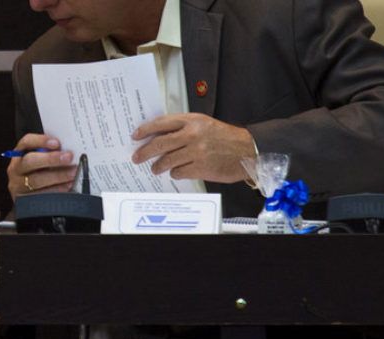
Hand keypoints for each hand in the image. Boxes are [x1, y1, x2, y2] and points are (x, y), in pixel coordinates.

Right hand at [6, 133, 77, 199]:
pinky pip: (41, 195)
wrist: (28, 199)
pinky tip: (68, 185)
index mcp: (19, 154)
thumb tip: (68, 148)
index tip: (57, 143)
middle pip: (30, 161)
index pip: (26, 142)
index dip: (41, 141)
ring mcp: (18, 186)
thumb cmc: (38, 174)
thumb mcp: (39, 160)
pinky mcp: (24, 201)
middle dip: (51, 159)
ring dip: (57, 176)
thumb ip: (50, 153)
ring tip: (73, 173)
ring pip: (36, 180)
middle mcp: (16, 169)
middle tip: (69, 157)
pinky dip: (56, 190)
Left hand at [131, 113, 256, 182]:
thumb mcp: (204, 124)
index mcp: (192, 120)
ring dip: (158, 166)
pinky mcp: (201, 167)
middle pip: (160, 143)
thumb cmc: (224, 137)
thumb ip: (183, 127)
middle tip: (137, 157)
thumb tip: (158, 135)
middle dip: (144, 152)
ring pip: (167, 160)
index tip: (136, 136)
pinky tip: (176, 172)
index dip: (145, 130)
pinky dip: (175, 173)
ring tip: (155, 168)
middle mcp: (193, 134)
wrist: (247, 150)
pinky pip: (178, 172)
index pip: (161, 123)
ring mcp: (197, 152)